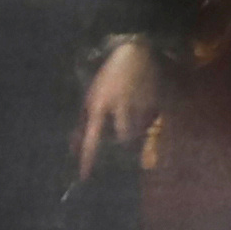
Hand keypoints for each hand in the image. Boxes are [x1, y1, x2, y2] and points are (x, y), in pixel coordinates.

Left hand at [74, 35, 173, 180]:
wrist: (134, 53)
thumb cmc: (107, 78)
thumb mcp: (90, 99)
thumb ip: (82, 125)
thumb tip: (73, 150)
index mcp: (99, 106)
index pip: (91, 138)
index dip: (88, 158)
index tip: (85, 177)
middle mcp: (119, 107)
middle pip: (123, 138)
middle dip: (124, 146)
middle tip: (123, 148)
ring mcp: (139, 104)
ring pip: (139, 131)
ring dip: (137, 134)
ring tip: (137, 128)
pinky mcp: (156, 100)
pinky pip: (152, 121)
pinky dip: (148, 122)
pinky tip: (146, 112)